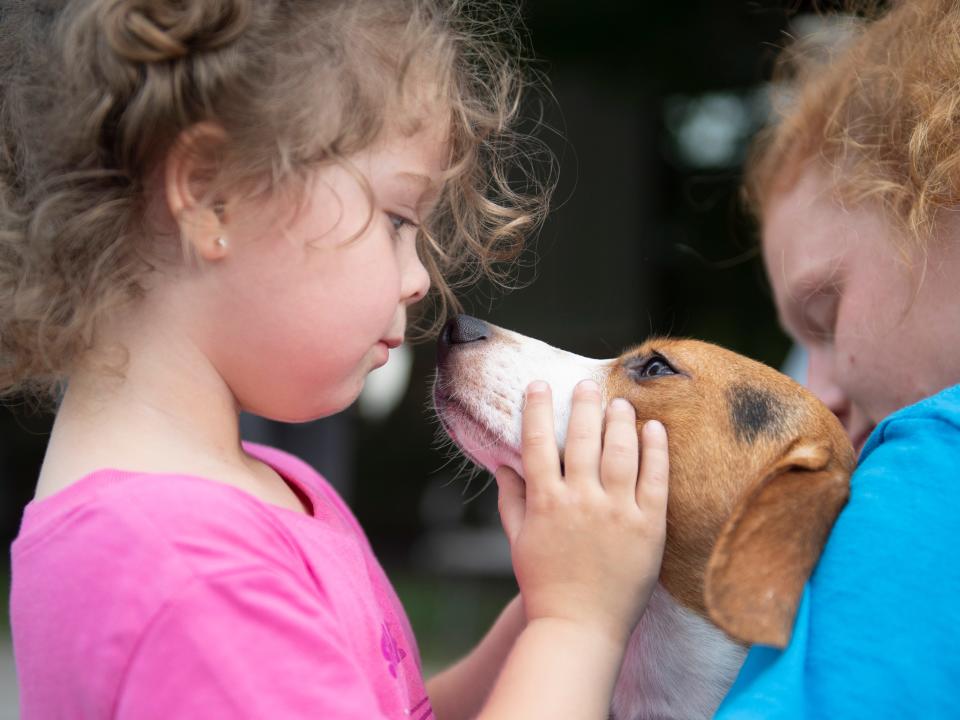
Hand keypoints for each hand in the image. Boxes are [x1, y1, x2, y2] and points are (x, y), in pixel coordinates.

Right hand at [495, 379, 668, 643]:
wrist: (580, 628)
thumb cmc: (544, 586)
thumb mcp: (518, 541)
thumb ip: (511, 500)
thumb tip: (502, 464)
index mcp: (546, 502)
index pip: (539, 443)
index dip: (538, 409)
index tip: (539, 385)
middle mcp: (581, 501)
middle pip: (584, 438)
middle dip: (584, 404)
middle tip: (586, 384)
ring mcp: (617, 512)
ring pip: (621, 451)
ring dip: (620, 420)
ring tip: (620, 402)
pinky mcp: (648, 527)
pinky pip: (656, 479)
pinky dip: (655, 450)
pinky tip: (654, 428)